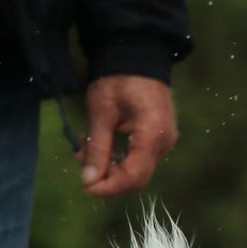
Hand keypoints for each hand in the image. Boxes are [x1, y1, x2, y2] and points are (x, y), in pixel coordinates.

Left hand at [77, 75, 178, 196]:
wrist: (138, 60)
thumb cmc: (119, 81)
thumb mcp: (101, 112)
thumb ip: (97, 148)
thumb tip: (88, 181)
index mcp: (152, 136)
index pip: (134, 176)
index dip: (109, 187)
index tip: (85, 186)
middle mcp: (164, 144)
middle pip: (137, 178)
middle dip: (108, 179)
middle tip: (81, 164)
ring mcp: (165, 143)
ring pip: (137, 171)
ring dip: (110, 169)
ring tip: (85, 152)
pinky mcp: (160, 140)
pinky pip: (139, 160)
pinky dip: (119, 160)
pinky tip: (101, 149)